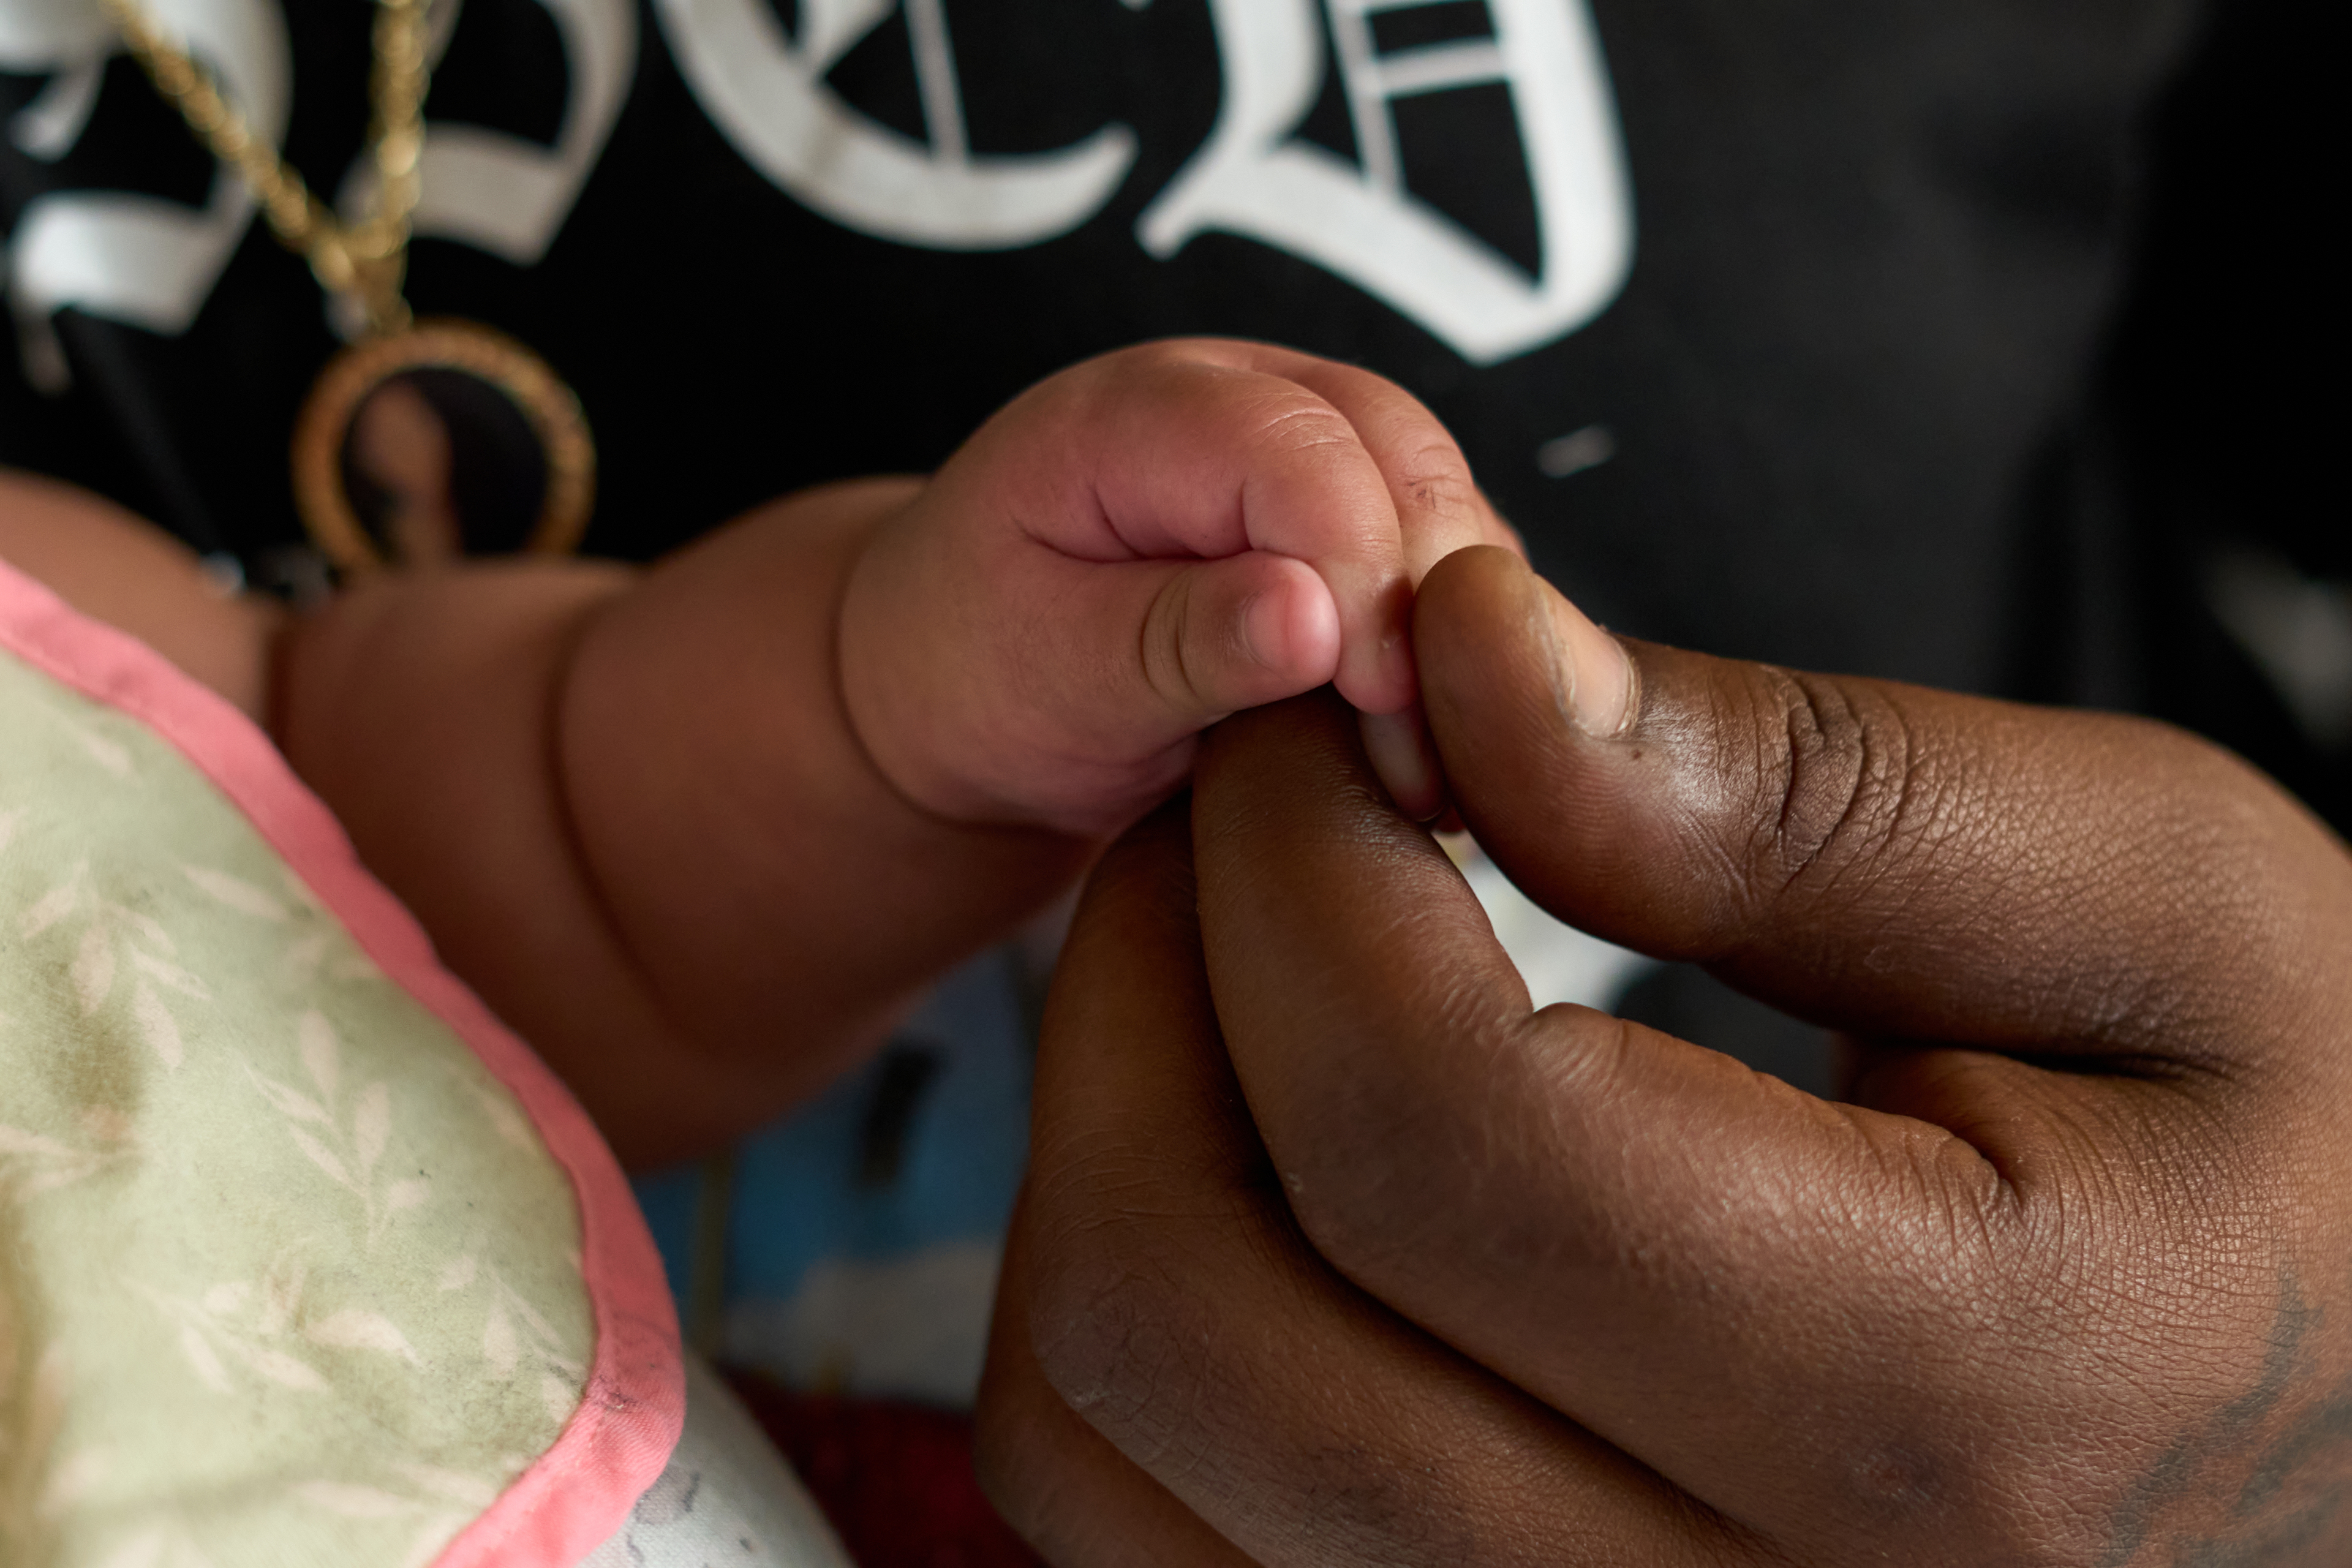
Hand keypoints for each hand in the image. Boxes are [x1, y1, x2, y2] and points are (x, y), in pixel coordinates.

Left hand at [837, 339, 1512, 835]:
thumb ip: (1177, 644)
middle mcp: (1238, 397)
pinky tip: (1428, 749)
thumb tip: (1316, 619)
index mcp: (1134, 411)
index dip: (1363, 566)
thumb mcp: (1049, 676)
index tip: (1380, 700)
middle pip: (1400, 452)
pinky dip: (1452, 653)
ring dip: (1458, 637)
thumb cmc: (980, 675)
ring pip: (1446, 506)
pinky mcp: (1352, 519)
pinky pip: (1446, 565)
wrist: (963, 692)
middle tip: (1422, 764)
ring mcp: (1306, 448)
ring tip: (1423, 774)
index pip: (1295, 448)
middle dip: (1429, 602)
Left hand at [975, 544, 2351, 1563]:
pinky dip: (1129, 1324)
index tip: (1324, 715)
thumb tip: (1472, 663)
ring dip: (1098, 1144)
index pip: (1426, 1131)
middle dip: (1143, 982)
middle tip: (1244, 812)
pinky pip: (1142, 1534)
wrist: (2338, 1421)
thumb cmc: (2301, 1167)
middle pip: (1196, 1314)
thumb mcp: (2155, 906)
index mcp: (1942, 1414)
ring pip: (1114, 1448)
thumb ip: (1793, 790)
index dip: (1295, 856)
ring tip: (1241, 972)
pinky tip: (1261, 1164)